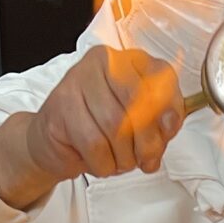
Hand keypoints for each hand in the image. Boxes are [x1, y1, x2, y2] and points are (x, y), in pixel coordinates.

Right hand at [0, 47, 181, 209]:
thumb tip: (168, 123)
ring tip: (120, 162)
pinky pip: (94, 144)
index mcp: (128, 59)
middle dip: (147, 142)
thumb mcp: (140, 124)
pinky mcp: (61, 105)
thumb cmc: (100, 129)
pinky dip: (104, 163)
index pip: (162, 78)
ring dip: (124, 157)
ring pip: (116, 127)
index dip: (169, 112)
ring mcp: (78, 79)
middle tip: (145, 159)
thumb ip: (161, 121)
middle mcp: (103, 61)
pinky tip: (101, 162)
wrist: (54, 142)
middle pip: (139, 104)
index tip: (166, 134)